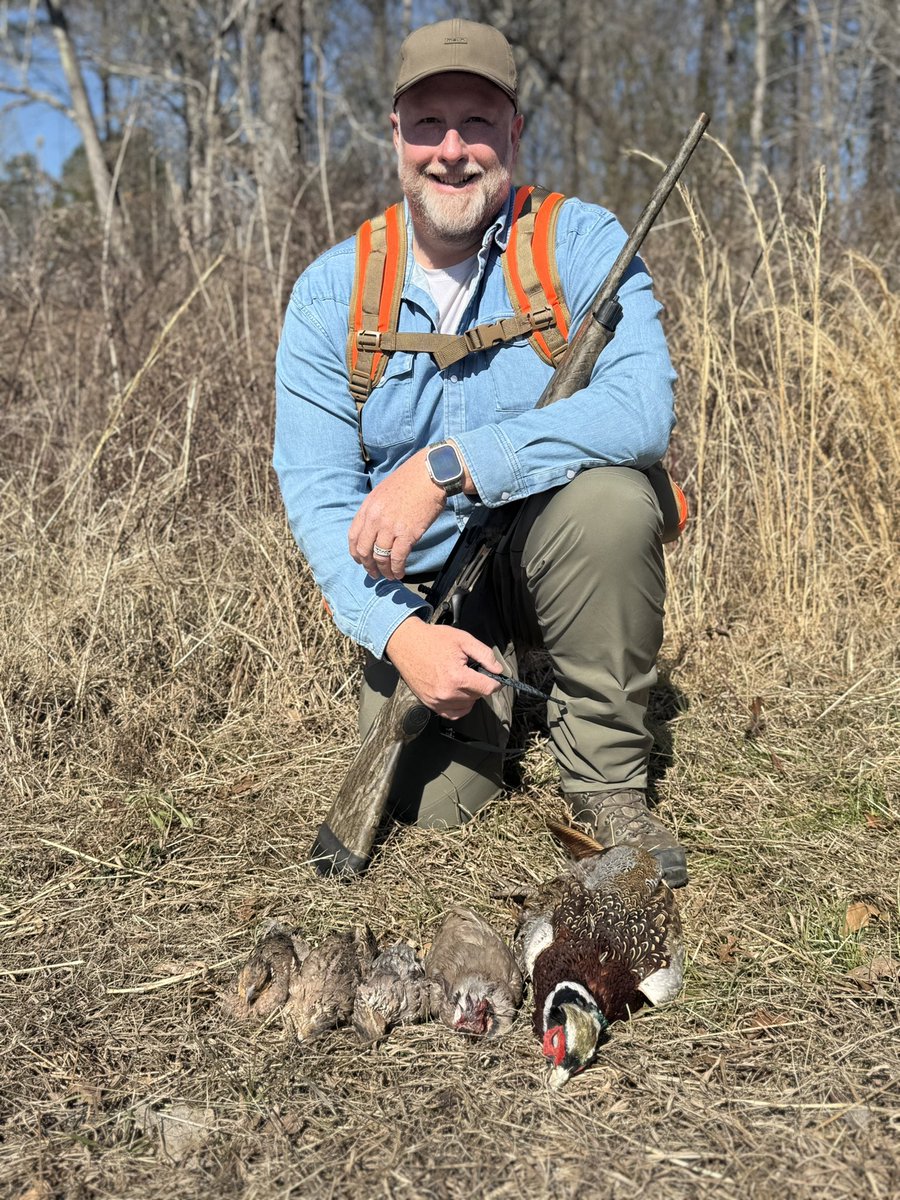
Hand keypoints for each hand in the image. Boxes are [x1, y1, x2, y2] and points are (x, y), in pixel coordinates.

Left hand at [349, 448, 445, 580]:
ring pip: (380, 557)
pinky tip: (400, 574)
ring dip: (384, 570)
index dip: (356, 553)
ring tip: (389, 576)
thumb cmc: (410, 480)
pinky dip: (397, 569)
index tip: (361, 561)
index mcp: (368, 508)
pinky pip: (397, 558)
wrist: (429, 475)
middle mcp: (375, 519)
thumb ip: (376, 510)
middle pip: (364, 550)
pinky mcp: (407, 534)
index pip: (353, 536)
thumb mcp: (383, 492)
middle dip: (368, 566)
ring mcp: (390, 527)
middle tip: (374, 574)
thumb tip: (376, 527)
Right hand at [385, 617, 503, 719]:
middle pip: (477, 696)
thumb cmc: (433, 640)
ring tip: (462, 679)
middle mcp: (447, 693)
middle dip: (479, 684)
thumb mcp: (463, 640)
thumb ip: (485, 655)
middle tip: (472, 671)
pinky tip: (458, 694)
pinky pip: (452, 713)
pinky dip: (459, 706)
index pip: (488, 689)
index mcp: (457, 677)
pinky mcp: (430, 704)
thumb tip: (498, 669)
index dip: (495, 682)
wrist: (406, 644)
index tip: (494, 677)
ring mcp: (437, 701)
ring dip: (469, 695)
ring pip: (466, 705)